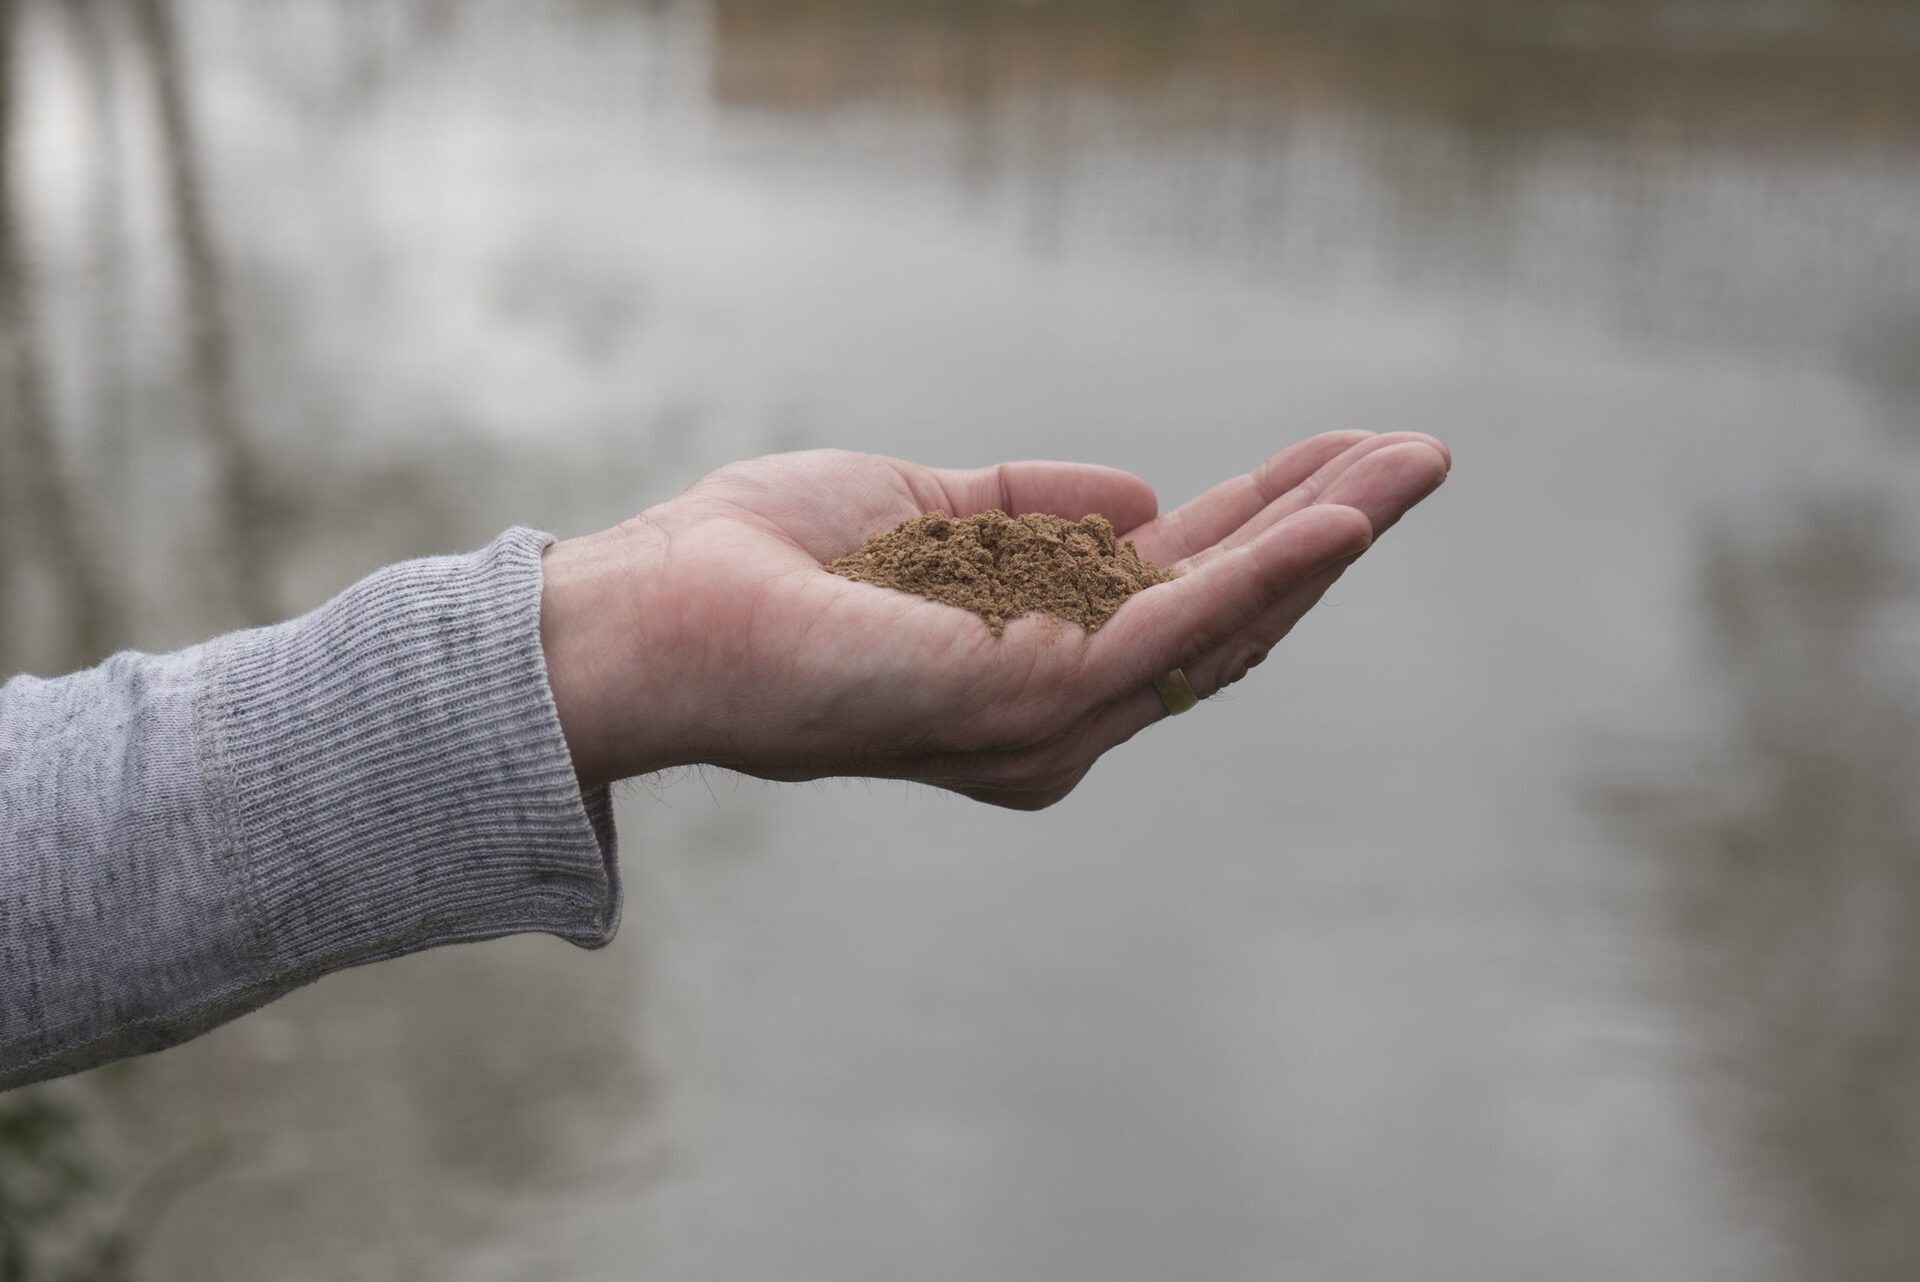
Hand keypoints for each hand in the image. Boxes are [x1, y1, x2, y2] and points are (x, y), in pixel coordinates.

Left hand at [541, 433, 1448, 806]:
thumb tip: (1144, 496)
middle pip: (1223, 614)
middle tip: (1421, 455)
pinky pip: (1172, 631)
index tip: (1339, 458)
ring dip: (1322, 538)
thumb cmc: (763, 567)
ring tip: (1411, 465)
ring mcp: (1048, 716)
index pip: (1175, 589)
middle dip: (1323, 530)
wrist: (651, 616)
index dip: (1261, 524)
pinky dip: (1262, 573)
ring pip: (1221, 622)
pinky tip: (1334, 521)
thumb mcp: (923, 510)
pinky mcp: (1026, 700)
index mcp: (1032, 660)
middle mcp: (1056, 708)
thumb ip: (1030, 506)